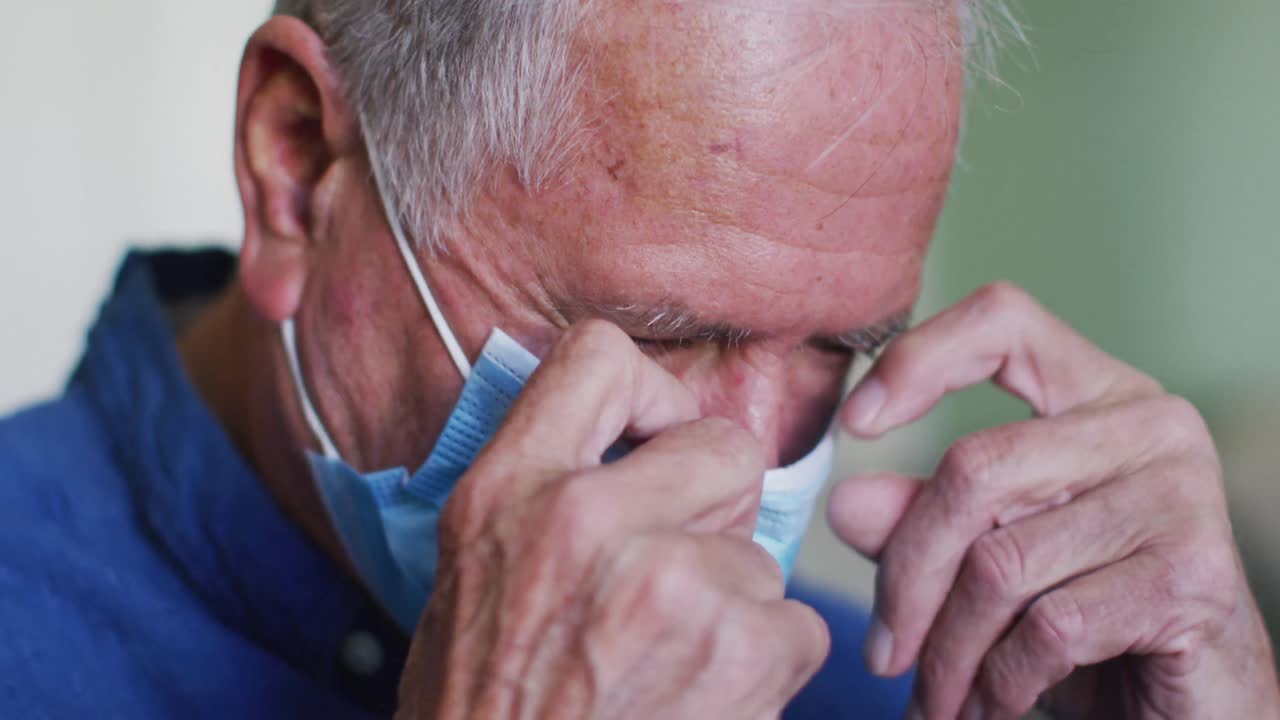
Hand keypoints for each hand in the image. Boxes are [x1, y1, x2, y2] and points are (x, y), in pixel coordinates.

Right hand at [397, 321, 829, 719]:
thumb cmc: (483, 714)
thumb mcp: (473, 579)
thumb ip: (546, 495)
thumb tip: (636, 444)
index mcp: (508, 491)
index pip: (601, 357)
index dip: (651, 397)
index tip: (655, 445)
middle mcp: (583, 519)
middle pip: (723, 448)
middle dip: (715, 514)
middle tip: (668, 586)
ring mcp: (666, 581)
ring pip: (762, 554)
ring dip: (733, 612)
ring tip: (666, 672)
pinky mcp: (739, 646)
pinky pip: (797, 624)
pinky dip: (765, 669)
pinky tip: (700, 706)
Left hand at [830, 283, 1279, 718]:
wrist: (1197, 710)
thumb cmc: (1092, 622)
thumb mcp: (997, 562)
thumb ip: (924, 519)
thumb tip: (846, 501)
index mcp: (1096, 394)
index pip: (1004, 322)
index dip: (918, 358)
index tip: (854, 423)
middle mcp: (1148, 425)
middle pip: (975, 469)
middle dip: (910, 575)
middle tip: (883, 653)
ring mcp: (1179, 494)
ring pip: (1002, 561)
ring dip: (949, 652)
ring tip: (930, 700)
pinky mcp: (1192, 575)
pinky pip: (1049, 625)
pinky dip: (1000, 682)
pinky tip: (986, 708)